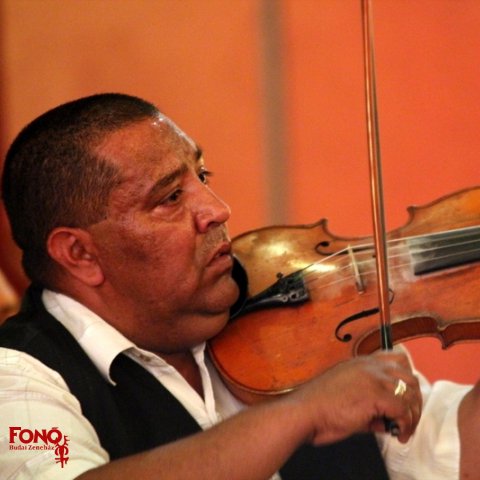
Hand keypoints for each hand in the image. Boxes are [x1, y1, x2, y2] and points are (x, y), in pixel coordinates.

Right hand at [290, 351, 421, 444]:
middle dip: (414, 401)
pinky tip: (397, 434)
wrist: (304, 412)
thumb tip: (386, 420)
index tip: (405, 400)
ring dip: (412, 414)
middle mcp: (369, 366)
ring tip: (403, 430)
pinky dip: (405, 424)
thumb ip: (369, 403)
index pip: (397, 360)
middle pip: (409, 377)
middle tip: (408, 420)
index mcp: (361, 363)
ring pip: (410, 392)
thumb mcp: (347, 395)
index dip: (406, 381)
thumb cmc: (319, 408)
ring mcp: (373, 378)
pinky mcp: (375, 395)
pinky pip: (402, 410)